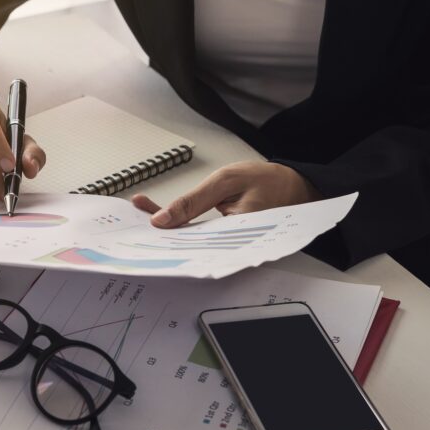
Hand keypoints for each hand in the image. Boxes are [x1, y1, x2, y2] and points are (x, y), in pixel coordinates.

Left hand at [132, 162, 321, 227]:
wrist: (294, 187)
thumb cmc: (266, 181)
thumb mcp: (226, 181)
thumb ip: (193, 201)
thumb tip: (161, 219)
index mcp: (236, 235)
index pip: (190, 241)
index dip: (164, 234)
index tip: (143, 224)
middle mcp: (231, 247)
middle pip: (187, 245)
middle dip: (162, 234)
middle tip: (136, 225)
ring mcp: (228, 245)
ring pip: (191, 241)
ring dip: (169, 229)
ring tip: (144, 220)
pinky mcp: (224, 239)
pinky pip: (199, 237)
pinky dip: (182, 226)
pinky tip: (165, 219)